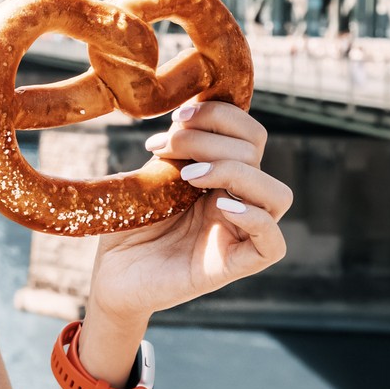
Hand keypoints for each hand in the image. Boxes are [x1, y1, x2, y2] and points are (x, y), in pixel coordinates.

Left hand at [84, 100, 291, 324]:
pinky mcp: (233, 266)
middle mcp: (235, 200)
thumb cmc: (128, 225)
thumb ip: (173, 152)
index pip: (248, 134)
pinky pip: (273, 244)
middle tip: (165, 147)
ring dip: (237, 172)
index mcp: (219, 176)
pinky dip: (256, 219)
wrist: (111, 274)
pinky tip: (221, 206)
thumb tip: (186, 116)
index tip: (178, 115)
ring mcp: (237, 233)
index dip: (221, 114)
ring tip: (191, 177)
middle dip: (208, 138)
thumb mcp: (148, 178)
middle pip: (256, 154)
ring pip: (278, 195)